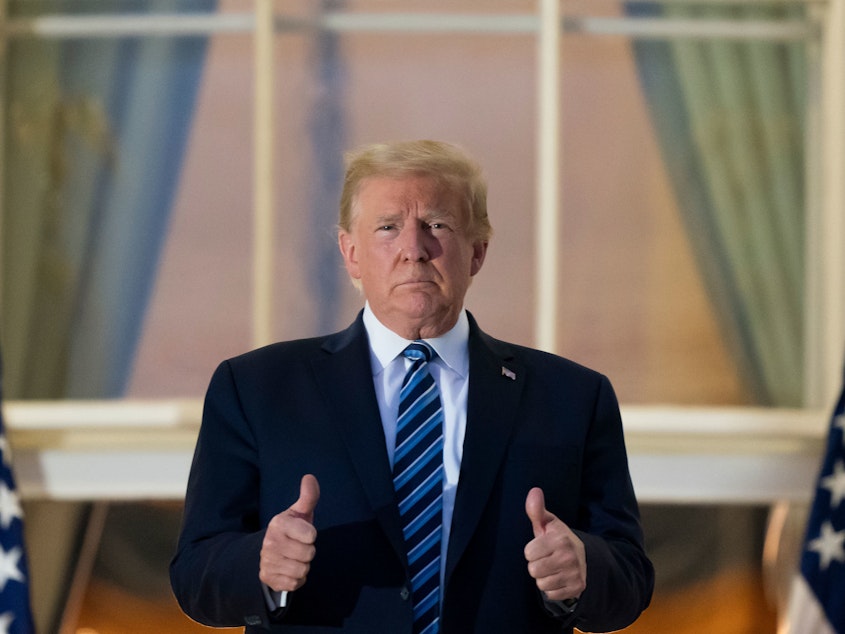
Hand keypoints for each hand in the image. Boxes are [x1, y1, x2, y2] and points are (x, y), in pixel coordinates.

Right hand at [259, 474, 319, 592]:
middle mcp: (269, 542)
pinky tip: (289, 569)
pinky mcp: (268, 578)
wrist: (272, 551)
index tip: (303, 533)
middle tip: (299, 546)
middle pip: (308, 554)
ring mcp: (267, 561)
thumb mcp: (300, 512)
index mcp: (278, 524)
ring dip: (303, 566)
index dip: (311, 535)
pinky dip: (297, 578)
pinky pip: (295, 583)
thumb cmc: (292, 529)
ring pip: (302, 570)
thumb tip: (309, 477)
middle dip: (308, 552)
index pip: (311, 535)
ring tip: (294, 557)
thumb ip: (308, 496)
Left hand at [524, 487, 585, 601]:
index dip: (532, 550)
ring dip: (543, 577)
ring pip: (541, 583)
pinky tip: (558, 577)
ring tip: (552, 568)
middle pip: (533, 570)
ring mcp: (574, 574)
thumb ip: (537, 510)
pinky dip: (552, 588)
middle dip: (536, 564)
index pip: (529, 553)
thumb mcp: (548, 523)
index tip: (540, 547)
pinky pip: (550, 594)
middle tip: (546, 558)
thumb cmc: (557, 538)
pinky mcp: (576, 588)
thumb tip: (534, 491)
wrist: (583, 557)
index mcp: (560, 539)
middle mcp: (569, 557)